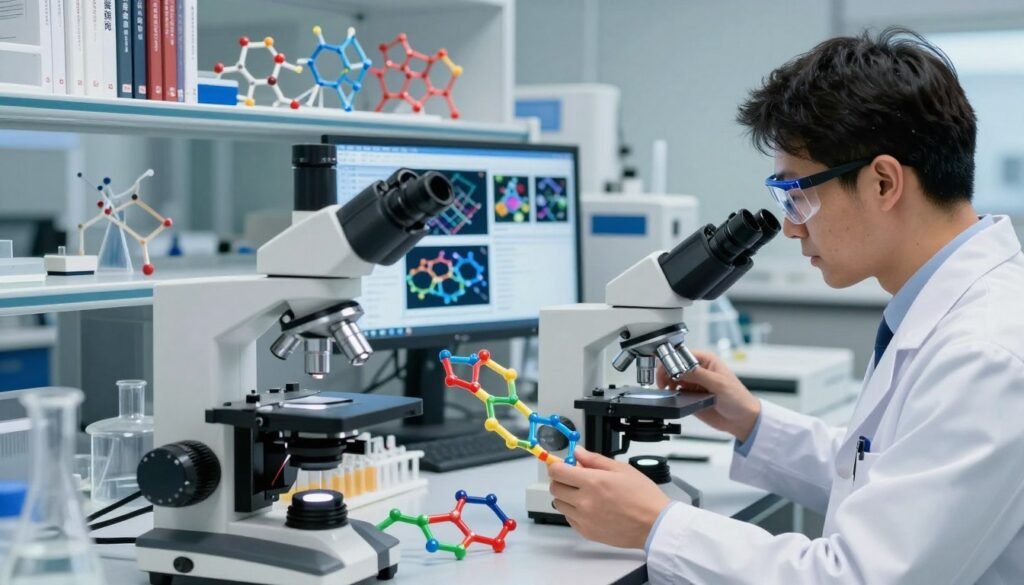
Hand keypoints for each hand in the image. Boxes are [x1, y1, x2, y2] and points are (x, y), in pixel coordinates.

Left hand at [548, 447, 670, 548]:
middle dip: (561, 479)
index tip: (562, 464)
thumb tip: (578, 452)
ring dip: (566, 496)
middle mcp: (584, 501)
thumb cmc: (643, 496)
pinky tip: (589, 507)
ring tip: (584, 493)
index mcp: (592, 482)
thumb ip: (594, 459)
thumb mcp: (621, 469)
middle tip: (574, 477)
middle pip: (555, 488)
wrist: (654, 524)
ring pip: (559, 504)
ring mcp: (584, 519)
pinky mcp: (587, 532)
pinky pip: (569, 518)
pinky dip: (573, 511)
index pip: (557, 472)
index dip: (557, 465)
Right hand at [656, 349, 760, 441]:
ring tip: (669, 390)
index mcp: (707, 361)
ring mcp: (694, 385)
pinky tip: (674, 398)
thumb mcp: (719, 384)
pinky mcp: (691, 398)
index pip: (684, 355)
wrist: (742, 420)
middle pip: (675, 367)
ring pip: (673, 381)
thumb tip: (681, 369)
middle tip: (663, 382)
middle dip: (667, 373)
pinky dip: (672, 396)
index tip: (667, 370)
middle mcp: (699, 372)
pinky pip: (676, 395)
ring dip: (668, 385)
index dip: (673, 361)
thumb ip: (699, 375)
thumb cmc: (739, 398)